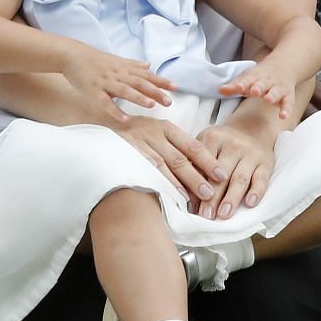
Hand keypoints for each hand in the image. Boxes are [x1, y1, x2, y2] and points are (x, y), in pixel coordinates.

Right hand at [60, 44, 175, 119]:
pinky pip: (105, 102)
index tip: (176, 87)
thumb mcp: (115, 60)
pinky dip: (115, 111)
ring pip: (124, 90)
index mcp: (124, 68)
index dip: (161, 81)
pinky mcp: (93, 91)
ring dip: (138, 98)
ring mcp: (105, 82)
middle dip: (155, 92)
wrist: (71, 55)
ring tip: (151, 105)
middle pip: (139, 83)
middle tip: (169, 101)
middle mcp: (117, 75)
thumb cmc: (93, 59)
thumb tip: (149, 65)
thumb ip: (133, 64)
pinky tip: (124, 119)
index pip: (146, 75)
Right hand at [111, 114, 225, 206]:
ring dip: (182, 182)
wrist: (99, 122)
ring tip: (195, 197)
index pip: (192, 145)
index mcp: (166, 127)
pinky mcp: (126, 153)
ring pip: (165, 165)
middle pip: (181, 157)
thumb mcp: (154, 133)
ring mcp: (139, 143)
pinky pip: (147, 169)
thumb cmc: (132, 133)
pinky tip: (170, 193)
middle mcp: (154, 133)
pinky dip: (161, 182)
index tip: (222, 175)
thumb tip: (198, 168)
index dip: (208, 161)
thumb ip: (173, 146)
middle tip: (212, 192)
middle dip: (198, 176)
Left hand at [195, 121, 276, 220]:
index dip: (196, 186)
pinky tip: (250, 204)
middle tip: (206, 215)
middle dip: (213, 197)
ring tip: (223, 215)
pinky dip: (256, 192)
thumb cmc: (221, 144)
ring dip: (231, 198)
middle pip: (220, 175)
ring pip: (240, 178)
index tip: (191, 206)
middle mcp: (232, 144)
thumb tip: (185, 197)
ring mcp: (250, 153)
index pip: (202, 165)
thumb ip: (195, 166)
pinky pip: (261, 179)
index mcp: (212, 138)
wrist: (252, 129)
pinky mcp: (266, 163)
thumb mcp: (205, 145)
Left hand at [220, 62, 296, 119]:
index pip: (247, 80)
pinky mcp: (288, 96)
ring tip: (268, 99)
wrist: (283, 67)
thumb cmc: (259, 77)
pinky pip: (288, 103)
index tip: (238, 87)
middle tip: (253, 91)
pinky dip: (286, 109)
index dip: (242, 84)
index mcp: (255, 76)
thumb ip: (234, 86)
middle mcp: (267, 81)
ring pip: (276, 91)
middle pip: (262, 84)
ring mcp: (278, 88)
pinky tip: (283, 116)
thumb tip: (220, 90)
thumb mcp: (246, 79)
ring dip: (272, 95)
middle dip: (258, 87)